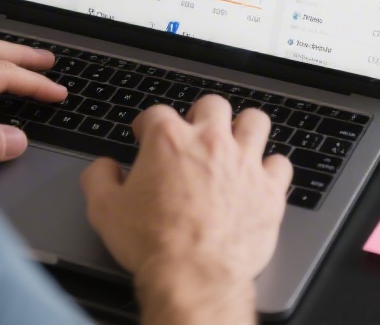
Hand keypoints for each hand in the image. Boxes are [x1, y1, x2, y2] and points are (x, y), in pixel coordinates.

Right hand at [80, 96, 292, 324]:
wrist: (193, 275)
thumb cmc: (152, 243)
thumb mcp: (104, 209)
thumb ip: (98, 178)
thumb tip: (103, 167)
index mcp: (168, 140)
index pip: (157, 113)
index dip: (148, 124)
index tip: (145, 135)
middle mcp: (210, 142)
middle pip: (212, 105)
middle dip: (201, 115)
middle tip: (194, 134)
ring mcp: (244, 163)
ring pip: (255, 121)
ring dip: (244, 129)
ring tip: (234, 143)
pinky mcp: (269, 189)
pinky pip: (280, 164)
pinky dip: (270, 168)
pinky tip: (259, 178)